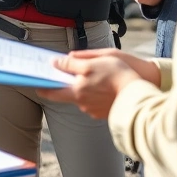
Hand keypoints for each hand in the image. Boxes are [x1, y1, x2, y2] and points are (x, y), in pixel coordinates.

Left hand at [38, 48, 158, 118]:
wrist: (139, 92)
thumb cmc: (116, 74)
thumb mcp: (92, 63)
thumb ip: (71, 63)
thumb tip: (55, 63)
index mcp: (76, 92)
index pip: (52, 93)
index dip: (43, 87)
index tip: (37, 82)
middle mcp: (82, 105)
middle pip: (69, 93)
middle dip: (70, 83)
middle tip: (75, 72)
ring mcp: (93, 111)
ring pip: (83, 97)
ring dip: (85, 87)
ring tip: (98, 76)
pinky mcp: (104, 113)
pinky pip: (95, 101)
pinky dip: (96, 94)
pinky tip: (106, 86)